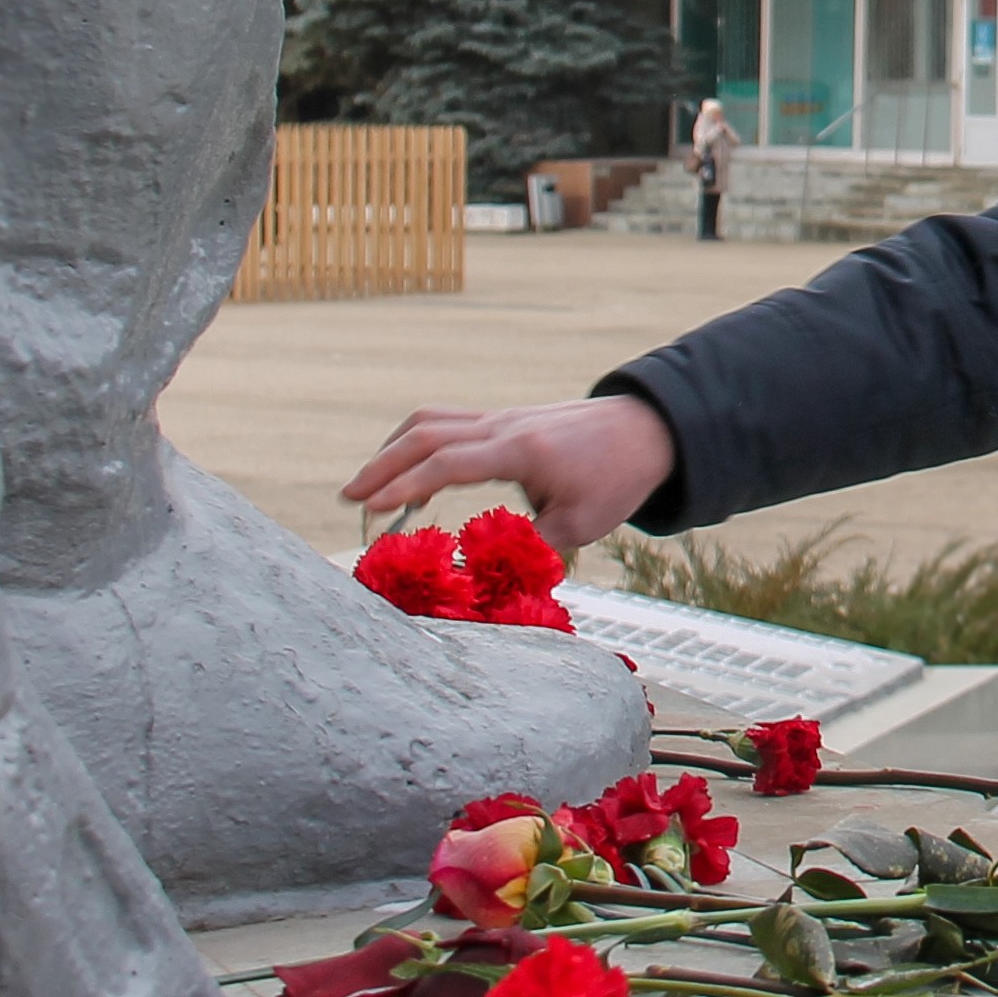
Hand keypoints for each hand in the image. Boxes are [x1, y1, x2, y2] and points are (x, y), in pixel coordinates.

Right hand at [343, 393, 677, 538]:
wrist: (647, 429)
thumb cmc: (617, 478)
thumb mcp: (581, 524)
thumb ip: (530, 548)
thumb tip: (485, 578)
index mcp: (521, 449)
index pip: (448, 462)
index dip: (405, 485)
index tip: (372, 510)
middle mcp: (503, 426)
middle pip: (425, 434)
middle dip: (381, 466)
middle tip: (349, 501)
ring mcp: (501, 418)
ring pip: (430, 422)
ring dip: (392, 451)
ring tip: (366, 489)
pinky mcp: (502, 420)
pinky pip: (447, 422)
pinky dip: (417, 443)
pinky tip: (407, 471)